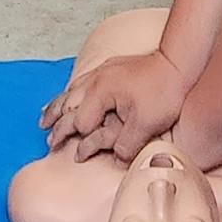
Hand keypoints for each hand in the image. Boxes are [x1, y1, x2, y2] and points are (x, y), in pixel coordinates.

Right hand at [39, 50, 191, 162]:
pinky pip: (81, 82)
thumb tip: (115, 158)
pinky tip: (67, 95)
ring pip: (70, 91)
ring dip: (57, 107)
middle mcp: (95, 80)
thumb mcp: (146, 124)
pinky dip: (69, 92)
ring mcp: (101, 72)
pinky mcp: (108, 68)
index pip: (79, 122)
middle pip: (66, 104)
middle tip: (48, 140)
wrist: (177, 63)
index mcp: (100, 92)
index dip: (77, 140)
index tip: (73, 154)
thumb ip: (126, 144)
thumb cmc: (163, 91)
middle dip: (56, 124)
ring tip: (44, 119)